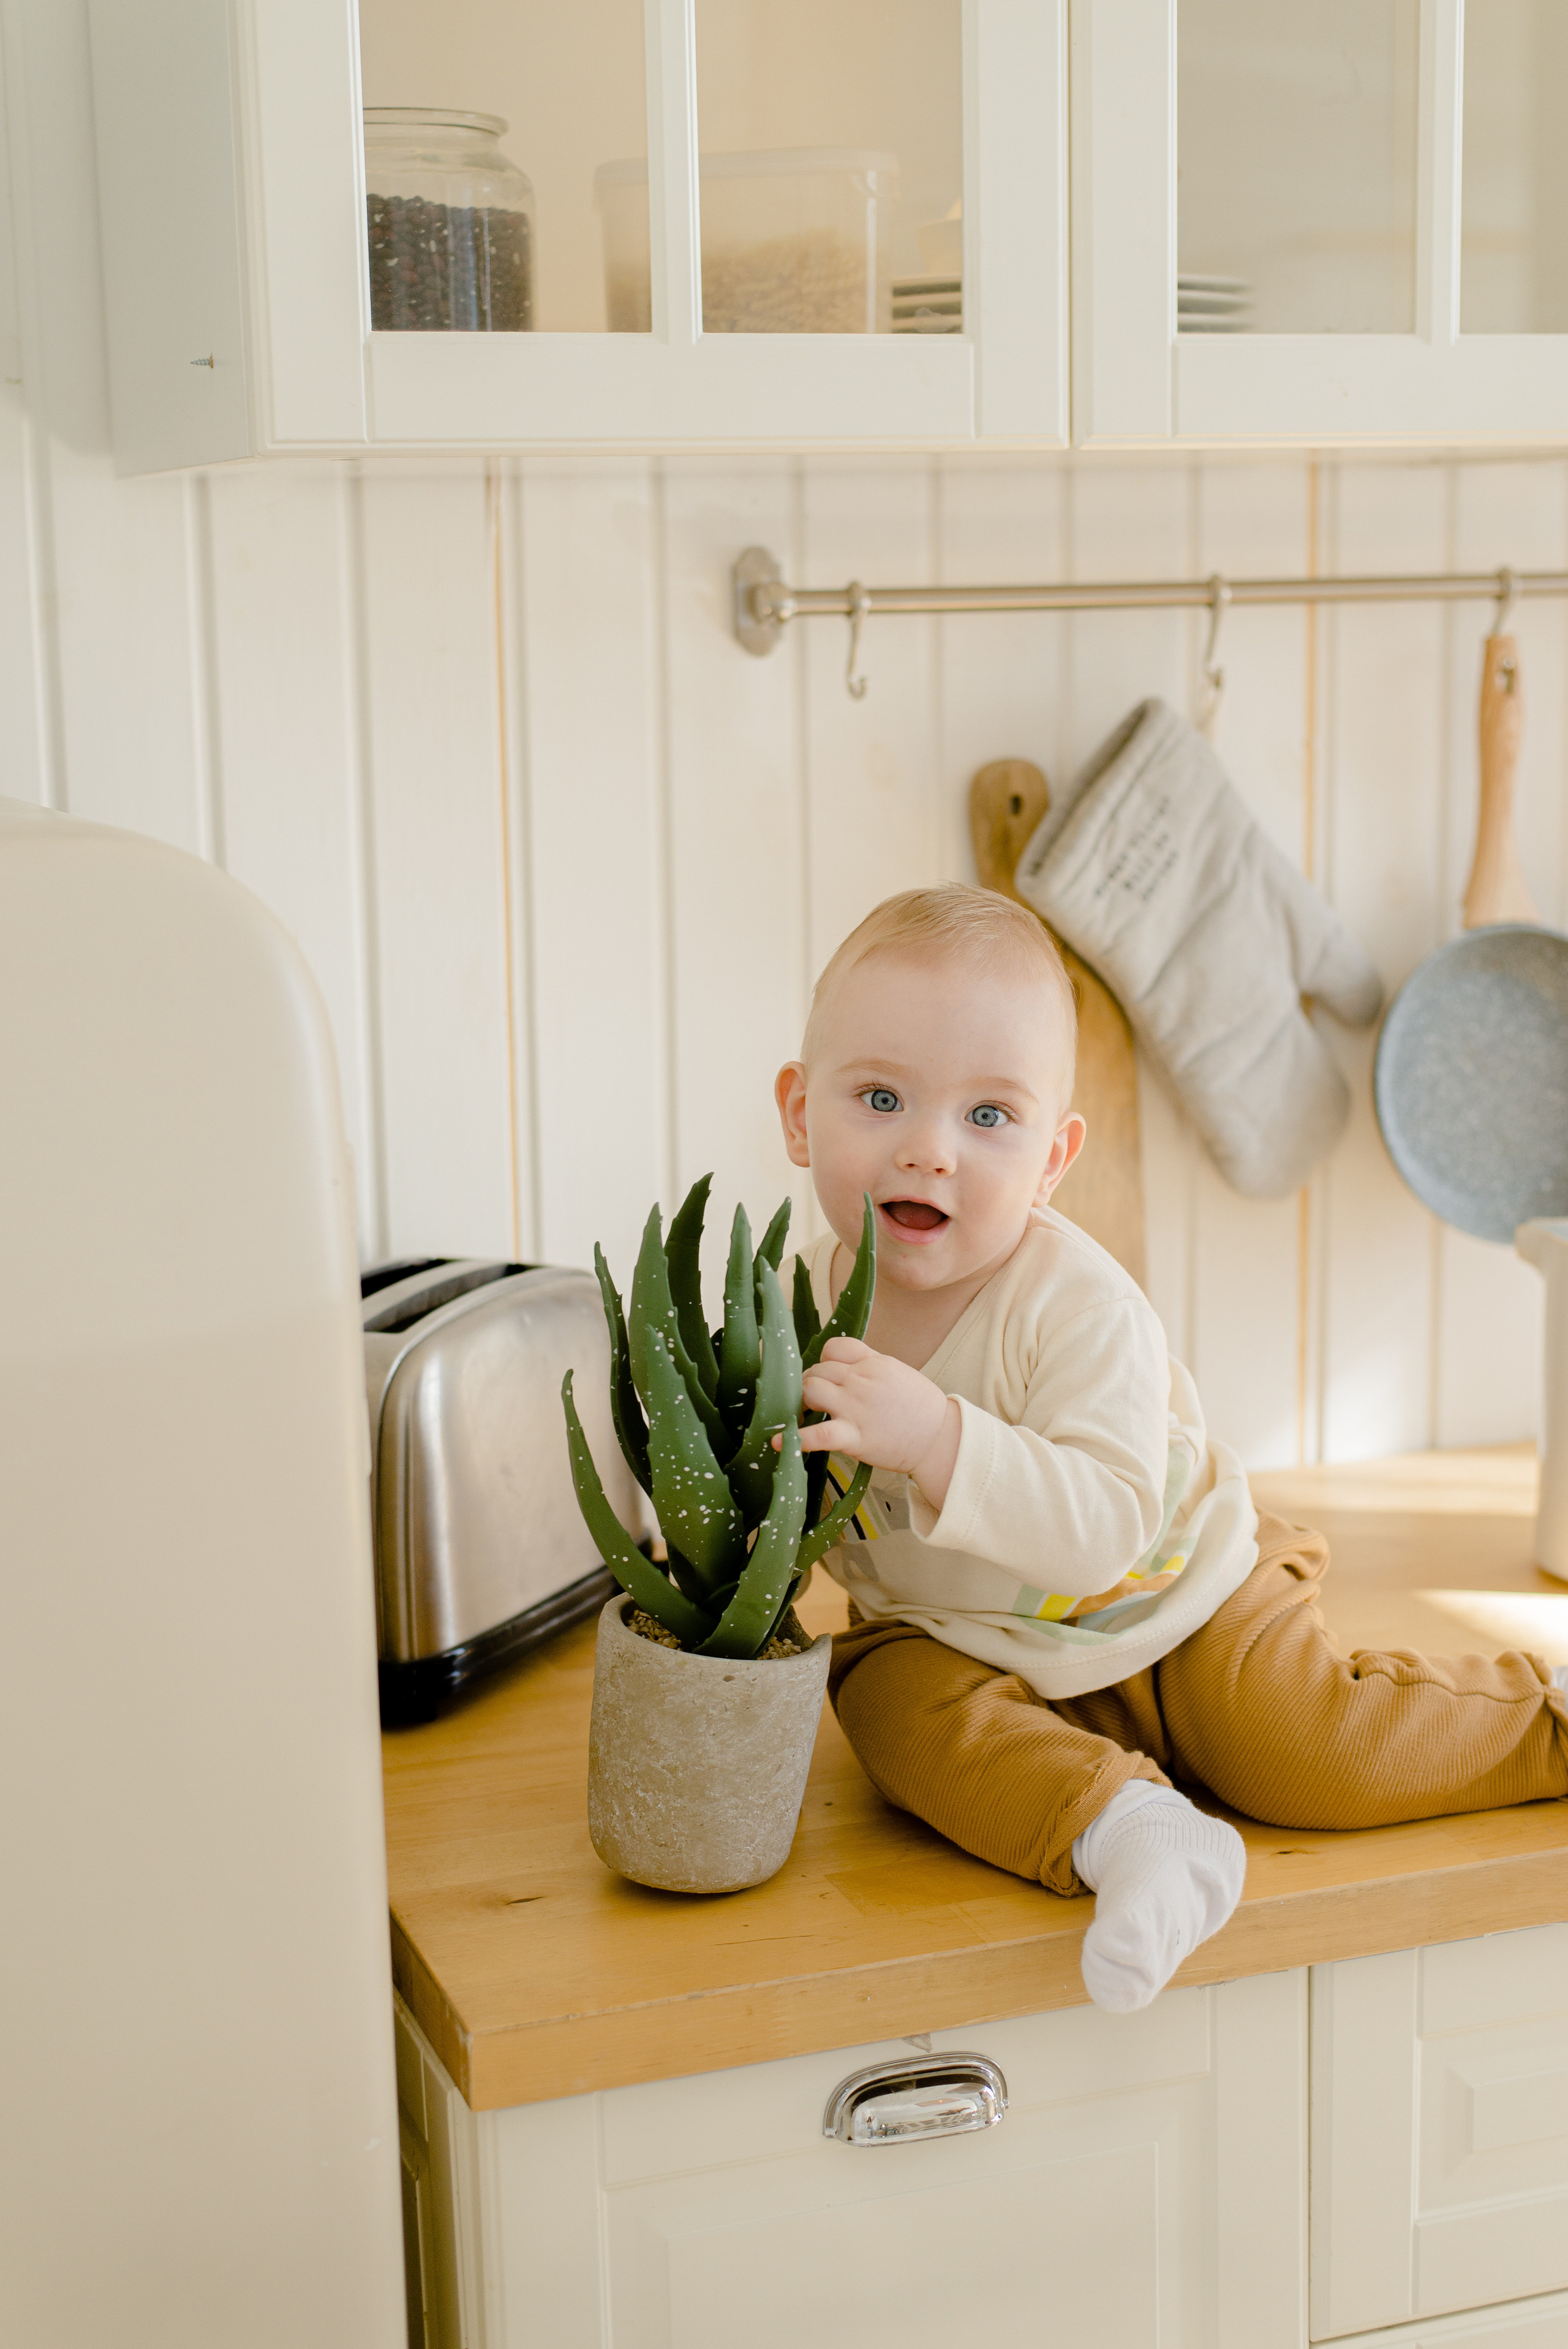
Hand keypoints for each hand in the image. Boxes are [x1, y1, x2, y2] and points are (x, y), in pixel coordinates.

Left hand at [783, 1336, 961, 1511]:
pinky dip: (796, 1439)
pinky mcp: (854, 1436)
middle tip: (813, 1402)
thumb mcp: (896, 1372)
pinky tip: (778, 1443)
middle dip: (809, 1384)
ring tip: (804, 1415)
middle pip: (817, 1370)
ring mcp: (856, 1407)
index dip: (823, 1361)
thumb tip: (841, 1362)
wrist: (940, 1438)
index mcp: (874, 1362)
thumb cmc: (920, 1408)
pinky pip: (819, 1434)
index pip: (833, 1348)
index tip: (826, 1376)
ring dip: (801, 1402)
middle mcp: (862, 1379)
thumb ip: (869, 1364)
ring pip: (810, 1390)